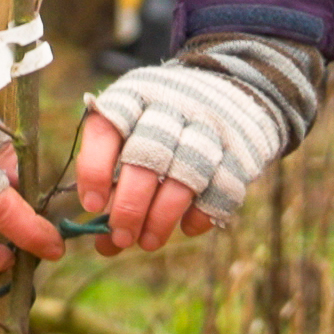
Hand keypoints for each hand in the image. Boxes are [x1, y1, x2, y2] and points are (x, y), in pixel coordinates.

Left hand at [75, 35, 323, 253]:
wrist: (234, 88)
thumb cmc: (166, 124)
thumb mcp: (134, 131)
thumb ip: (116, 182)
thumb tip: (104, 245)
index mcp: (133, 96)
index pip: (106, 131)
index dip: (95, 170)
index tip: (92, 206)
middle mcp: (171, 106)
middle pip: (146, 158)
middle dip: (130, 206)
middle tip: (120, 237)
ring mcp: (210, 126)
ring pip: (183, 178)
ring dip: (162, 218)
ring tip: (148, 242)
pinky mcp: (241, 149)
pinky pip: (221, 190)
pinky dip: (201, 215)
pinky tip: (187, 227)